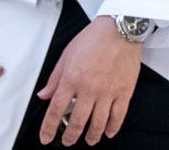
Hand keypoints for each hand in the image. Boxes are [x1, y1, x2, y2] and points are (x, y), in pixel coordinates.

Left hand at [35, 21, 139, 144]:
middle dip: (71, 136)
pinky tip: (108, 132)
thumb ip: (54, 78)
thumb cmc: (93, 38)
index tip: (46, 138)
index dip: (49, 128)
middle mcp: (88, 89)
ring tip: (89, 140)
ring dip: (92, 136)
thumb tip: (44, 95)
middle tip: (69, 142)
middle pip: (77, 121)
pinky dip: (113, 127)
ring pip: (98, 123)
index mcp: (71, 79)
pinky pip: (118, 116)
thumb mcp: (67, 55)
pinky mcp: (124, 91)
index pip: (56, 110)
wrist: (120, 28)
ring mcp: (108, 92)